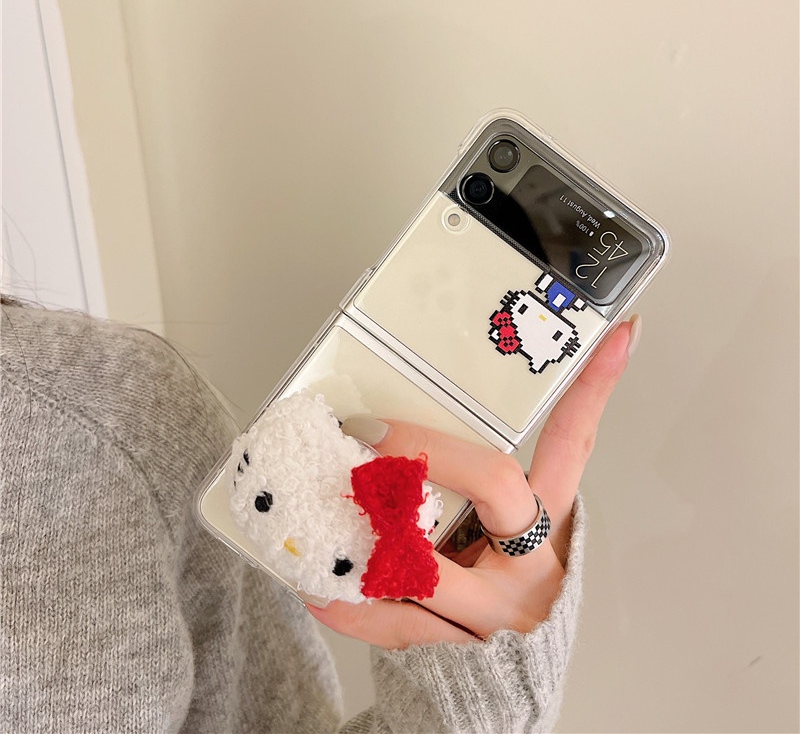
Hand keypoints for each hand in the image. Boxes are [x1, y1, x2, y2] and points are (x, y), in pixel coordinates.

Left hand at [308, 318, 639, 647]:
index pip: (574, 445)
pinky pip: (385, 618)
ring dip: (365, 520)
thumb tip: (414, 429)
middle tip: (370, 428)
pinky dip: (341, 595)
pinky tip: (312, 574)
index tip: (616, 334)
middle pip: (493, 482)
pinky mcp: (445, 647)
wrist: (504, 695)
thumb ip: (481, 492)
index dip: (595, 390)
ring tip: (317, 487)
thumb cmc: (505, 596)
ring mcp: (487, 612)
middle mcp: (526, 566)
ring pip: (425, 559)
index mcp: (549, 528)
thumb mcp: (511, 539)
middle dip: (429, 448)